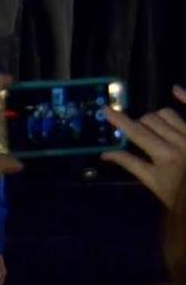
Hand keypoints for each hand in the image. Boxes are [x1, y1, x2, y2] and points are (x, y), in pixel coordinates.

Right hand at [101, 84, 185, 207]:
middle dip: (138, 124)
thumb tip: (106, 154)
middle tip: (136, 134)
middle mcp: (180, 141)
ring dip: (155, 118)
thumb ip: (131, 165)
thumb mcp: (154, 184)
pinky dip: (184, 96)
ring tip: (154, 128)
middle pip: (149, 120)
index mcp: (164, 156)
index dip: (119, 120)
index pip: (136, 132)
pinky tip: (175, 89)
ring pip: (167, 113)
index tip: (106, 110)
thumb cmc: (180, 194)